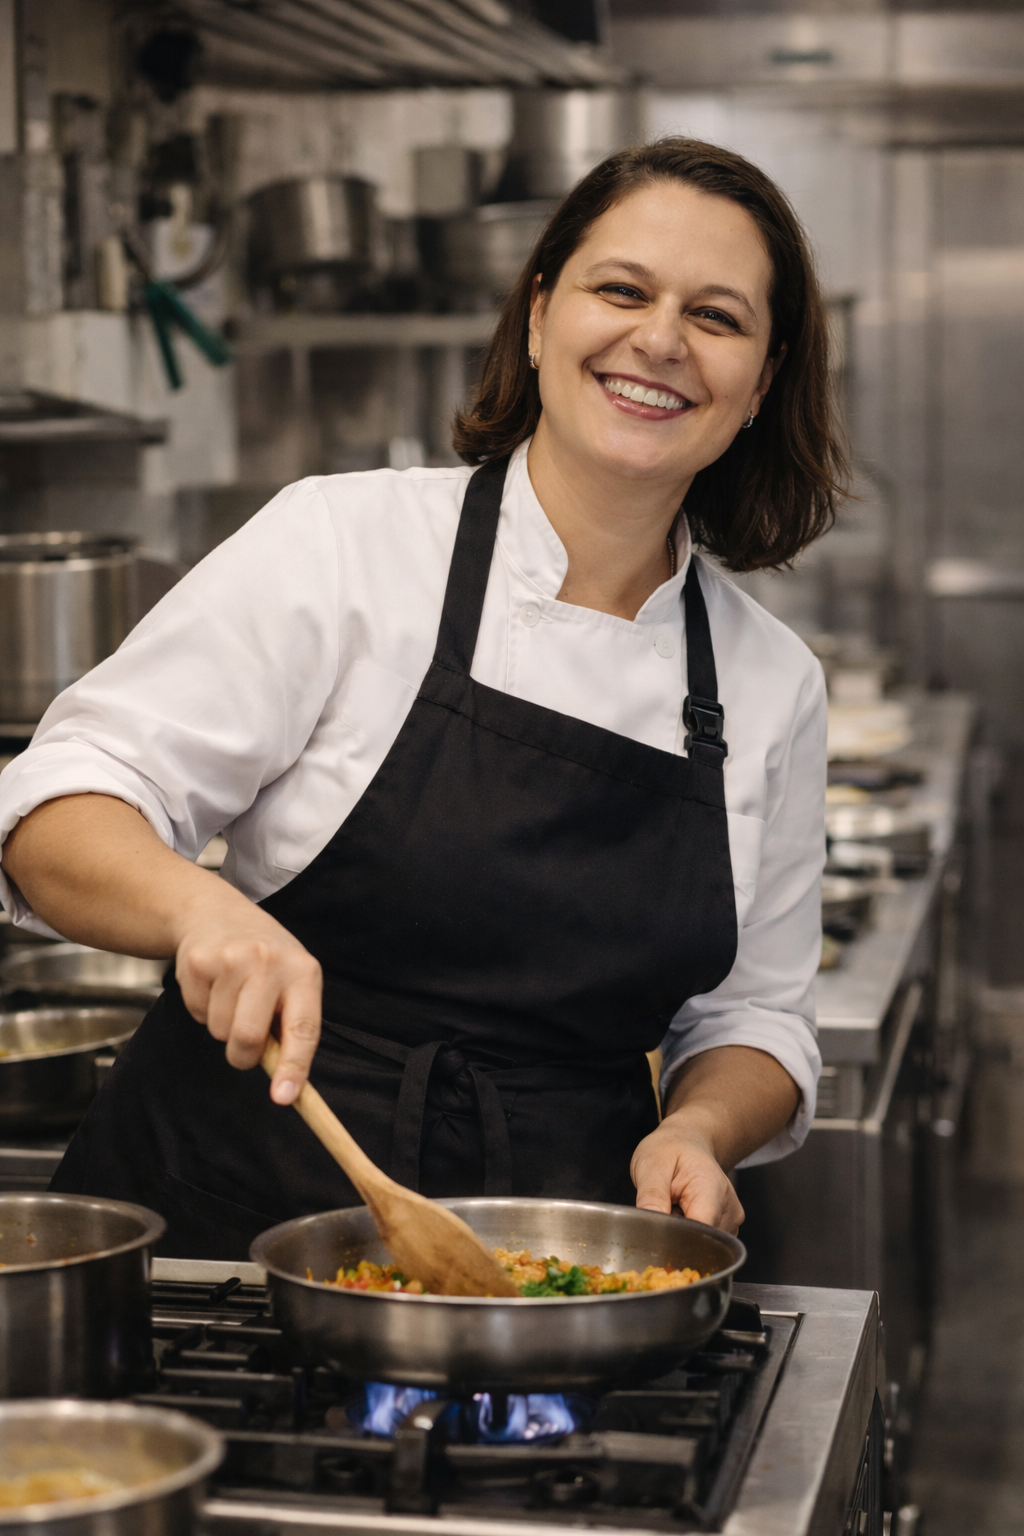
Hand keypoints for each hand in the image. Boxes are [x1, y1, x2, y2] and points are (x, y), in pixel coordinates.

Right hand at [1, 793, 322, 1107]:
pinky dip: (202, 1009)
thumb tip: (285, 1083)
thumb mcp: (291, 980)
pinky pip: (196, 1013)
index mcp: (303, 971)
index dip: (294, 1066)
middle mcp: (269, 961)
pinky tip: (212, 983)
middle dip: (241, 1054)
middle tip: (244, 1039)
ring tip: (230, 994)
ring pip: (219, 1030)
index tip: (284, 1097)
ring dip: (221, 1025)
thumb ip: (290, 1025)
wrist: (216, 912)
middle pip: (247, 1037)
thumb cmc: (264, 958)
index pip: (303, 1028)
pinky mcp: (197, 961)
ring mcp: (231, 958)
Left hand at [631, 1115, 744, 1233]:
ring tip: (672, 1207)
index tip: (657, 1229)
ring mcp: (730, 1220)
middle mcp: (728, 1208)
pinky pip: (704, 1242)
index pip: (699, 1232)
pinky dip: (689, 1233)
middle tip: (663, 1208)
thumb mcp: (652, 1164)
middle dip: (676, 1235)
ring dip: (682, 1234)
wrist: (687, 1142)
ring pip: (702, 1245)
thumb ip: (652, 1195)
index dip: (675, 1239)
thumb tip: (650, 1227)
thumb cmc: (670, 1150)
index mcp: (711, 1189)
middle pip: (701, 1242)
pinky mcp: (726, 1227)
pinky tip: (681, 1214)